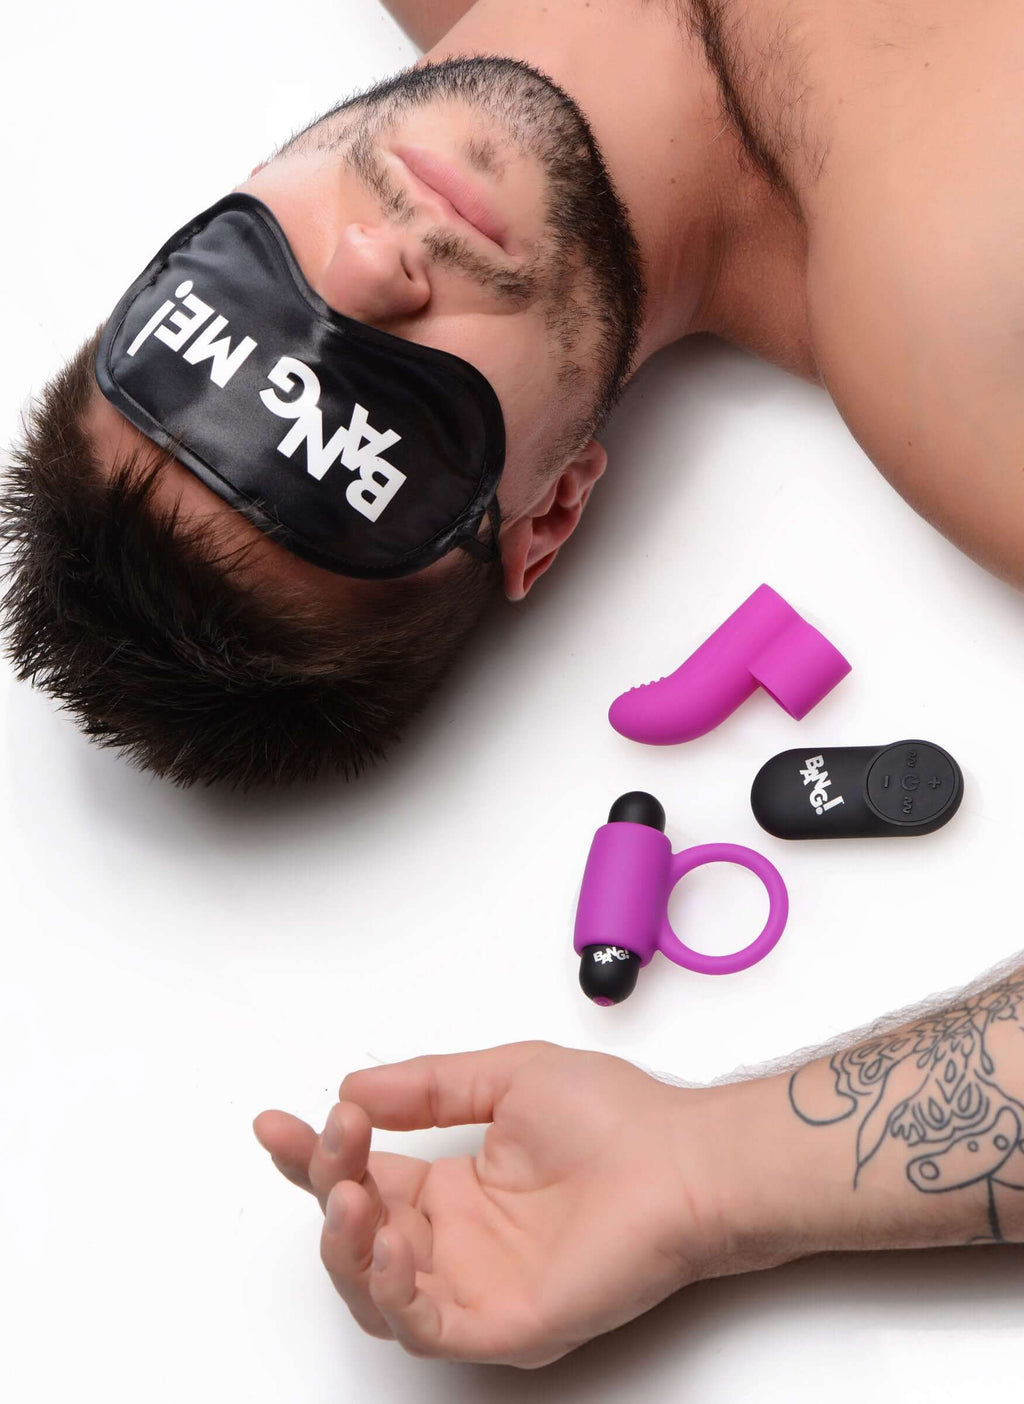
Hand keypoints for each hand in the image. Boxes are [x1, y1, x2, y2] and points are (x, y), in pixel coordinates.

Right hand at [254, 1041, 748, 1366]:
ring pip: (374, 1290)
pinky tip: (390, 1240)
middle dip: (327, 1185)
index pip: (364, 1175)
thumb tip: (356, 1086)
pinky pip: (425, 1325)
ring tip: (348, 1193)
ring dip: (345, 1244)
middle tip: (331, 1140)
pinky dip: (392, 1290)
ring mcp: (476, 1284)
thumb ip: (429, 1086)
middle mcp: (456, 1239)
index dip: (314, 1154)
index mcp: (454, 1185)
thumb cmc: (616, 1119)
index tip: (276, 1123)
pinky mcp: (502, 1323)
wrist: (682, 1160)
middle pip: (355, 1232)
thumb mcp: (506, 1078)